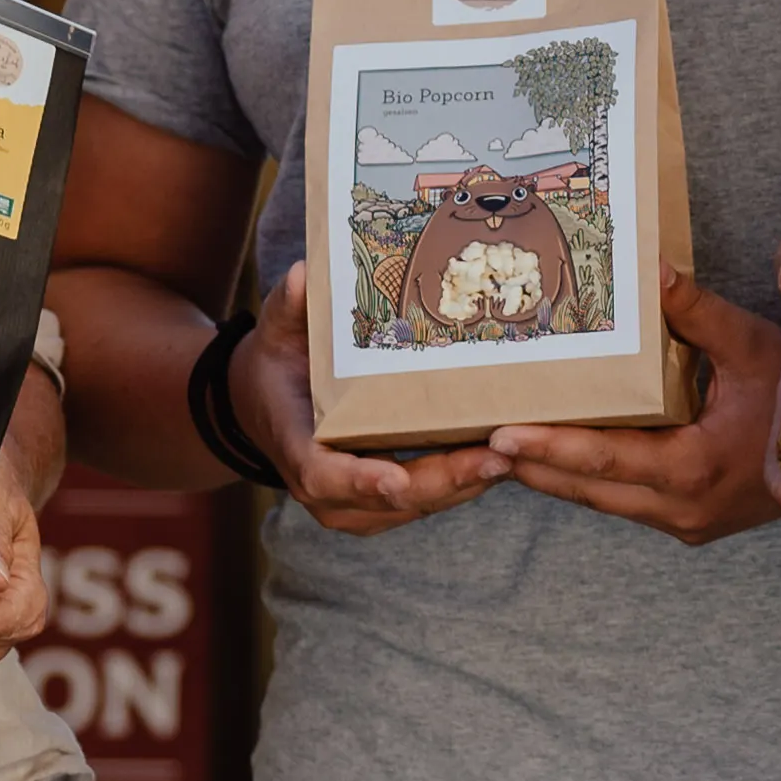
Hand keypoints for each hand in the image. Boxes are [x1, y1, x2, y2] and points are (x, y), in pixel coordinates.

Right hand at [238, 259, 512, 537]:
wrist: (266, 401)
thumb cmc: (279, 361)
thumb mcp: (277, 329)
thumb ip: (288, 306)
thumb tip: (301, 275)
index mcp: (294, 444)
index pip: (321, 475)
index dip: (358, 482)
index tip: (395, 480)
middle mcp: (322, 487)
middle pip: (388, 499)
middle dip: (444, 481)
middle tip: (496, 458)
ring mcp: (352, 504)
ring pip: (416, 505)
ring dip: (464, 486)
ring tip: (514, 457)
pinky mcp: (381, 504)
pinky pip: (426, 502)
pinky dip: (464, 485)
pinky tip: (505, 460)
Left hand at [491, 275, 780, 544]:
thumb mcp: (753, 347)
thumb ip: (697, 313)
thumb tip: (650, 268)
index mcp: (696, 471)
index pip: (605, 462)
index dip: (550, 450)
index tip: (501, 437)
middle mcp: (684, 510)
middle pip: (588, 490)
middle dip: (530, 465)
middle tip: (470, 441)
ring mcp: (687, 522)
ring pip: (601, 501)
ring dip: (552, 474)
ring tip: (497, 446)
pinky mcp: (690, 520)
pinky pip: (623, 501)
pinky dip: (586, 478)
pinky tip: (553, 453)